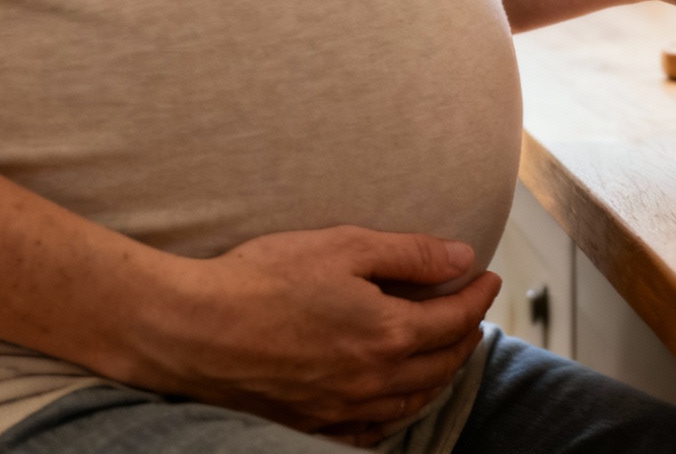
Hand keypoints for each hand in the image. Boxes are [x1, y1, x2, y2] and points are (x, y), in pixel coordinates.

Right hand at [125, 226, 500, 442]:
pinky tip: (395, 399)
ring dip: (439, 374)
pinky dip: (395, 413)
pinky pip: (370, 429)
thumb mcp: (344, 246)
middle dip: (466, 334)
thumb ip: (412, 254)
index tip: (487, 277)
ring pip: (412, 400)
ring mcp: (341, 408)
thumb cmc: (261, 279)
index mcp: (387, 334)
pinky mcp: (310, 423)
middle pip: (442, 363)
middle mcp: (372, 380)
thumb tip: (463, 259)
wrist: (188, 328)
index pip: (456, 319)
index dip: (479, 295)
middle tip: (472, 312)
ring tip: (445, 351)